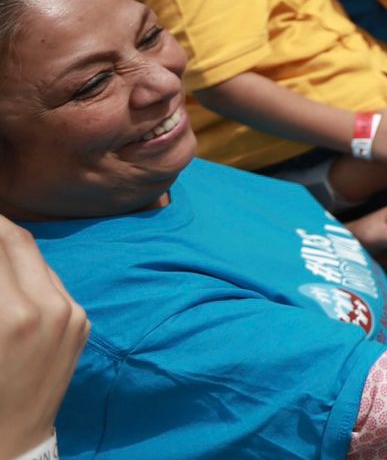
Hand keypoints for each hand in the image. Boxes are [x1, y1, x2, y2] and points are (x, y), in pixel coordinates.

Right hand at [0, 218, 88, 455]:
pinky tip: (9, 272)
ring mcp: (72, 314)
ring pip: (36, 257)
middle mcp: (50, 309)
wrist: (12, 440)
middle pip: (17, 240)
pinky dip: (28, 270)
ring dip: (9, 245)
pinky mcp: (82, 323)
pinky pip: (53, 281)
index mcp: (12, 316)